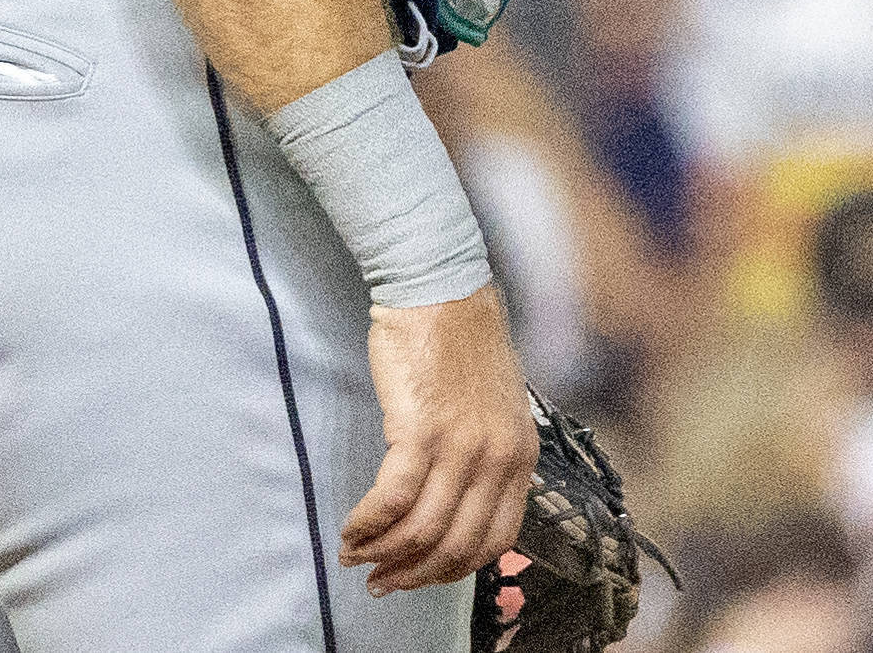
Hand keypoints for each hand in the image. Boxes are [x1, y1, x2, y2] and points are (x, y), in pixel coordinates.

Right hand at [344, 286, 532, 593]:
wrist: (440, 288)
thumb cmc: (460, 343)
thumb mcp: (496, 407)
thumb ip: (487, 457)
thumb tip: (458, 511)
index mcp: (521, 454)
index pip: (496, 540)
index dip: (454, 570)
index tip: (422, 577)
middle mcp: (498, 456)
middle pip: (455, 545)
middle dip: (413, 575)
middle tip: (380, 584)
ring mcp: (461, 445)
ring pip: (421, 530)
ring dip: (383, 554)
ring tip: (356, 557)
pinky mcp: (420, 430)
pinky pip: (391, 500)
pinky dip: (367, 525)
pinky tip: (351, 529)